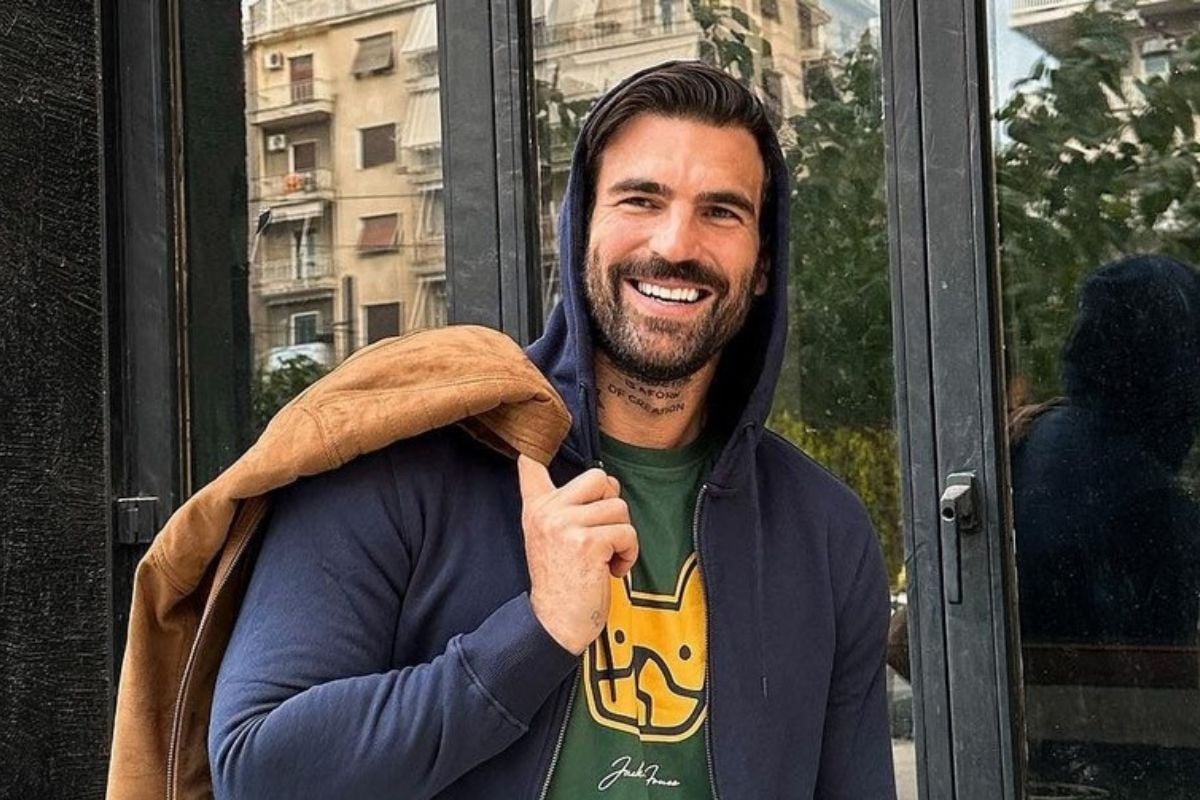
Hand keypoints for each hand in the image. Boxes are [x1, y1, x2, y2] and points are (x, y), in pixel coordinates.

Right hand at [517, 455, 638, 654]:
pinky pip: (626, 532)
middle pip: (600, 478)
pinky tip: (612, 569)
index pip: (531, 465)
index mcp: (536, 508)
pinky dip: (628, 553)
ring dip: (623, 536)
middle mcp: (547, 511)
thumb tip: (603, 479)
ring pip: (619, 507)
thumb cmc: (562, 582)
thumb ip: (562, 507)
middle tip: (603, 534)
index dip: (537, 444)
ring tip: (607, 558)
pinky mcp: (588, 542)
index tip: (543, 425)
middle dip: (613, 506)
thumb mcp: (549, 538)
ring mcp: (566, 525)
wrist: (555, 624)